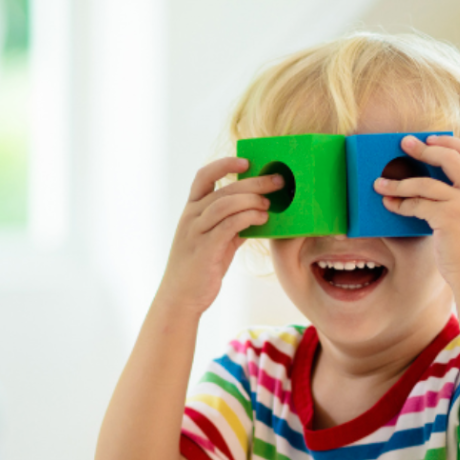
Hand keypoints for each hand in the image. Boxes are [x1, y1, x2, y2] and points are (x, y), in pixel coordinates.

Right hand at [155, 156, 274, 316]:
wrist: (181, 298)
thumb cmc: (200, 268)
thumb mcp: (216, 241)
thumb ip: (232, 224)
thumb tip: (258, 212)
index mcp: (192, 210)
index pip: (204, 176)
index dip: (224, 164)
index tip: (247, 161)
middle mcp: (191, 217)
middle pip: (223, 189)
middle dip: (253, 182)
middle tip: (277, 181)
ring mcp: (195, 232)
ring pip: (224, 204)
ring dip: (251, 200)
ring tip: (270, 204)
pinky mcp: (204, 249)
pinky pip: (227, 226)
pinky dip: (247, 218)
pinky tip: (262, 219)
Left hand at [374, 135, 459, 284]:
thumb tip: (430, 187)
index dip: (452, 143)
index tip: (433, 138)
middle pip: (451, 158)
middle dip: (425, 148)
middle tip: (404, 143)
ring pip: (427, 183)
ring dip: (399, 183)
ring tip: (380, 183)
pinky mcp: (450, 217)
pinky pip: (419, 204)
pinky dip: (401, 204)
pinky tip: (389, 205)